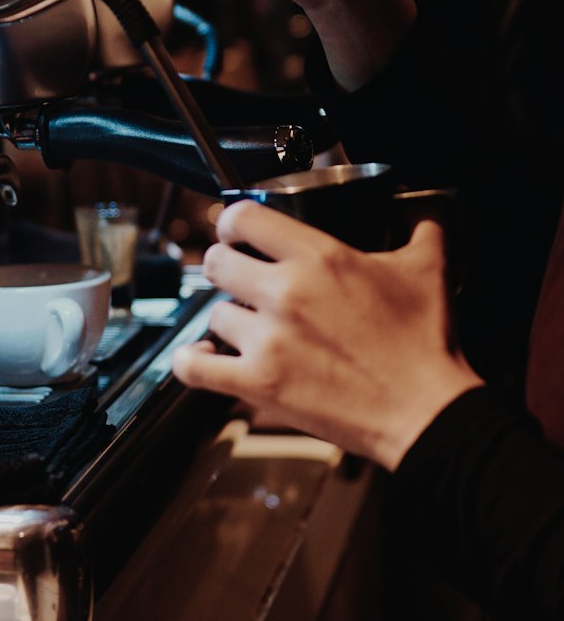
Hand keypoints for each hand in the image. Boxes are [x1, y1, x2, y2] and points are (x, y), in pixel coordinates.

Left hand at [174, 201, 482, 468]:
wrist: (426, 411)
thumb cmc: (425, 344)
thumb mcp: (428, 269)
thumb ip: (421, 227)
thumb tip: (423, 210)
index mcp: (320, 256)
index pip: (244, 217)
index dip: (233, 221)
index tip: (238, 232)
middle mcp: (286, 292)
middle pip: (216, 262)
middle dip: (225, 267)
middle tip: (239, 278)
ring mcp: (268, 339)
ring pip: (213, 314)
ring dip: (228, 320)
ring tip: (251, 328)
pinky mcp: (258, 383)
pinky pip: (194, 366)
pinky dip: (191, 360)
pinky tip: (205, 355)